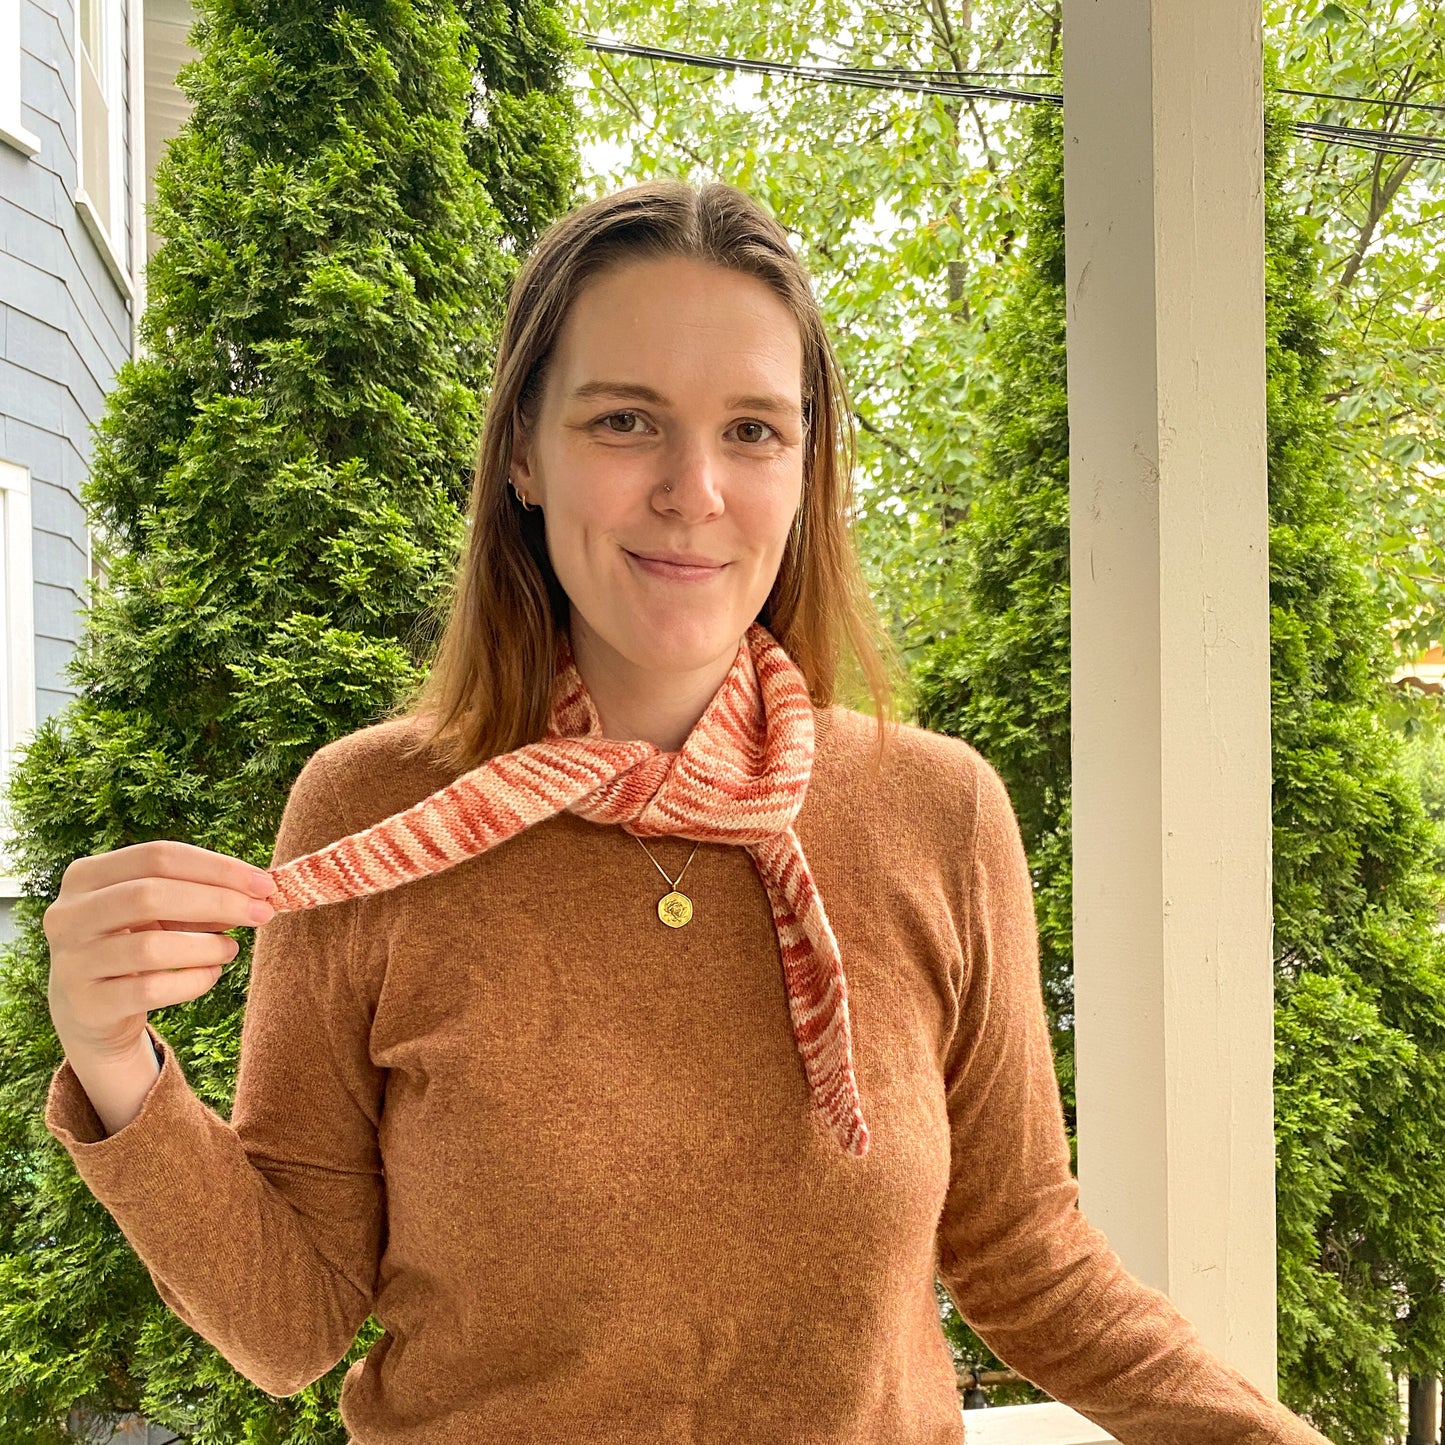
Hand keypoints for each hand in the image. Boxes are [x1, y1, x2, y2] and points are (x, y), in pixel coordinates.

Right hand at [44, 840, 277, 1063]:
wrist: (92, 1012)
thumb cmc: (135, 944)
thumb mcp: (160, 913)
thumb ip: (200, 896)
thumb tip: (258, 891)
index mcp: (85, 876)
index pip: (159, 855)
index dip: (217, 867)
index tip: (264, 883)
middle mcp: (66, 915)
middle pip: (151, 894)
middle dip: (218, 902)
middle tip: (262, 914)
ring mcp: (71, 962)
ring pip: (151, 947)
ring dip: (207, 946)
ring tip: (230, 948)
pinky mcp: (87, 1005)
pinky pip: (151, 990)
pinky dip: (193, 981)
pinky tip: (210, 975)